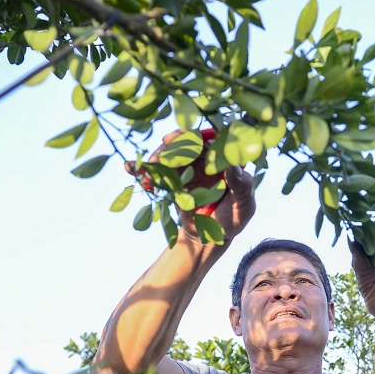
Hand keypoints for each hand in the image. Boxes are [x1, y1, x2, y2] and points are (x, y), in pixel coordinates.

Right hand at [125, 130, 255, 242]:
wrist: (211, 237)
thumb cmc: (234, 218)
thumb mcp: (244, 205)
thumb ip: (241, 185)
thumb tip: (232, 165)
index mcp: (225, 160)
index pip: (213, 141)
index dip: (198, 137)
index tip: (186, 138)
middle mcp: (205, 158)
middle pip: (187, 143)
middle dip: (173, 145)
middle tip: (162, 149)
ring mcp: (186, 167)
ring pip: (169, 155)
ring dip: (156, 158)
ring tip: (146, 168)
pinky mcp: (171, 179)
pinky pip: (156, 171)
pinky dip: (142, 168)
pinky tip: (130, 167)